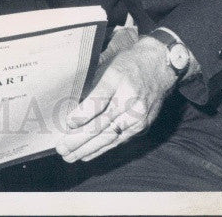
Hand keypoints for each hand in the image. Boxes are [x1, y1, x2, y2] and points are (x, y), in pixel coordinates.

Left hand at [56, 37, 175, 163]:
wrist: (160, 67)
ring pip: (110, 135)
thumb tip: (70, 104)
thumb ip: (93, 83)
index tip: (68, 124)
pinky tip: (87, 155)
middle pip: (103, 122)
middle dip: (80, 138)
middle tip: (61, 148)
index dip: (83, 114)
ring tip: (69, 156)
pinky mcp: (143, 125)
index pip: (99, 99)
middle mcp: (129, 98)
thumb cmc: (128, 64)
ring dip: (88, 148)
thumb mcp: (109, 65)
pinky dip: (102, 149)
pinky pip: (119, 140)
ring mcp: (138, 115)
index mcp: (118, 77)